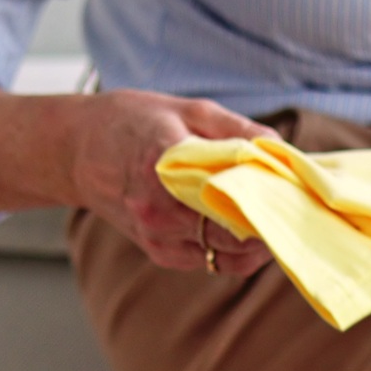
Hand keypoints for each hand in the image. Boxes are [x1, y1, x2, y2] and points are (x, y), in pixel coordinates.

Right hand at [0, 67, 272, 275]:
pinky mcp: (159, 252)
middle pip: (236, 233)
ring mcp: (157, 237)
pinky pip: (213, 261)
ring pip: (230, 255)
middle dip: (270, 220)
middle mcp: (157, 210)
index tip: (294, 188)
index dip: (269, 197)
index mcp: (163, 166)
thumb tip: (282, 151)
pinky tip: (243, 223)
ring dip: (257, 238)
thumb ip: (238, 131)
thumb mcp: (188, 109)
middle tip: (294, 202)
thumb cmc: (132, 122)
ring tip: (272, 211)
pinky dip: (235, 247)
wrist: (76, 151)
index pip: (231, 196)